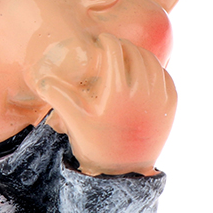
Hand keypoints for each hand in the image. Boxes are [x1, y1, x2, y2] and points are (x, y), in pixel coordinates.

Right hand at [35, 33, 176, 175]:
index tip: (101, 39)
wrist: (124, 173)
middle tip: (113, 46)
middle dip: (123, 45)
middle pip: (135, 53)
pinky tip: (144, 71)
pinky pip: (165, 77)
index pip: (115, 51)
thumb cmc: (96, 146)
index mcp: (118, 93)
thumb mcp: (75, 122)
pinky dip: (155, 68)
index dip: (107, 40)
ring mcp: (159, 100)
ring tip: (128, 55)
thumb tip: (42, 79)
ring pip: (152, 62)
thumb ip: (59, 98)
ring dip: (140, 54)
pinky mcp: (170, 107)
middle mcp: (142, 93)